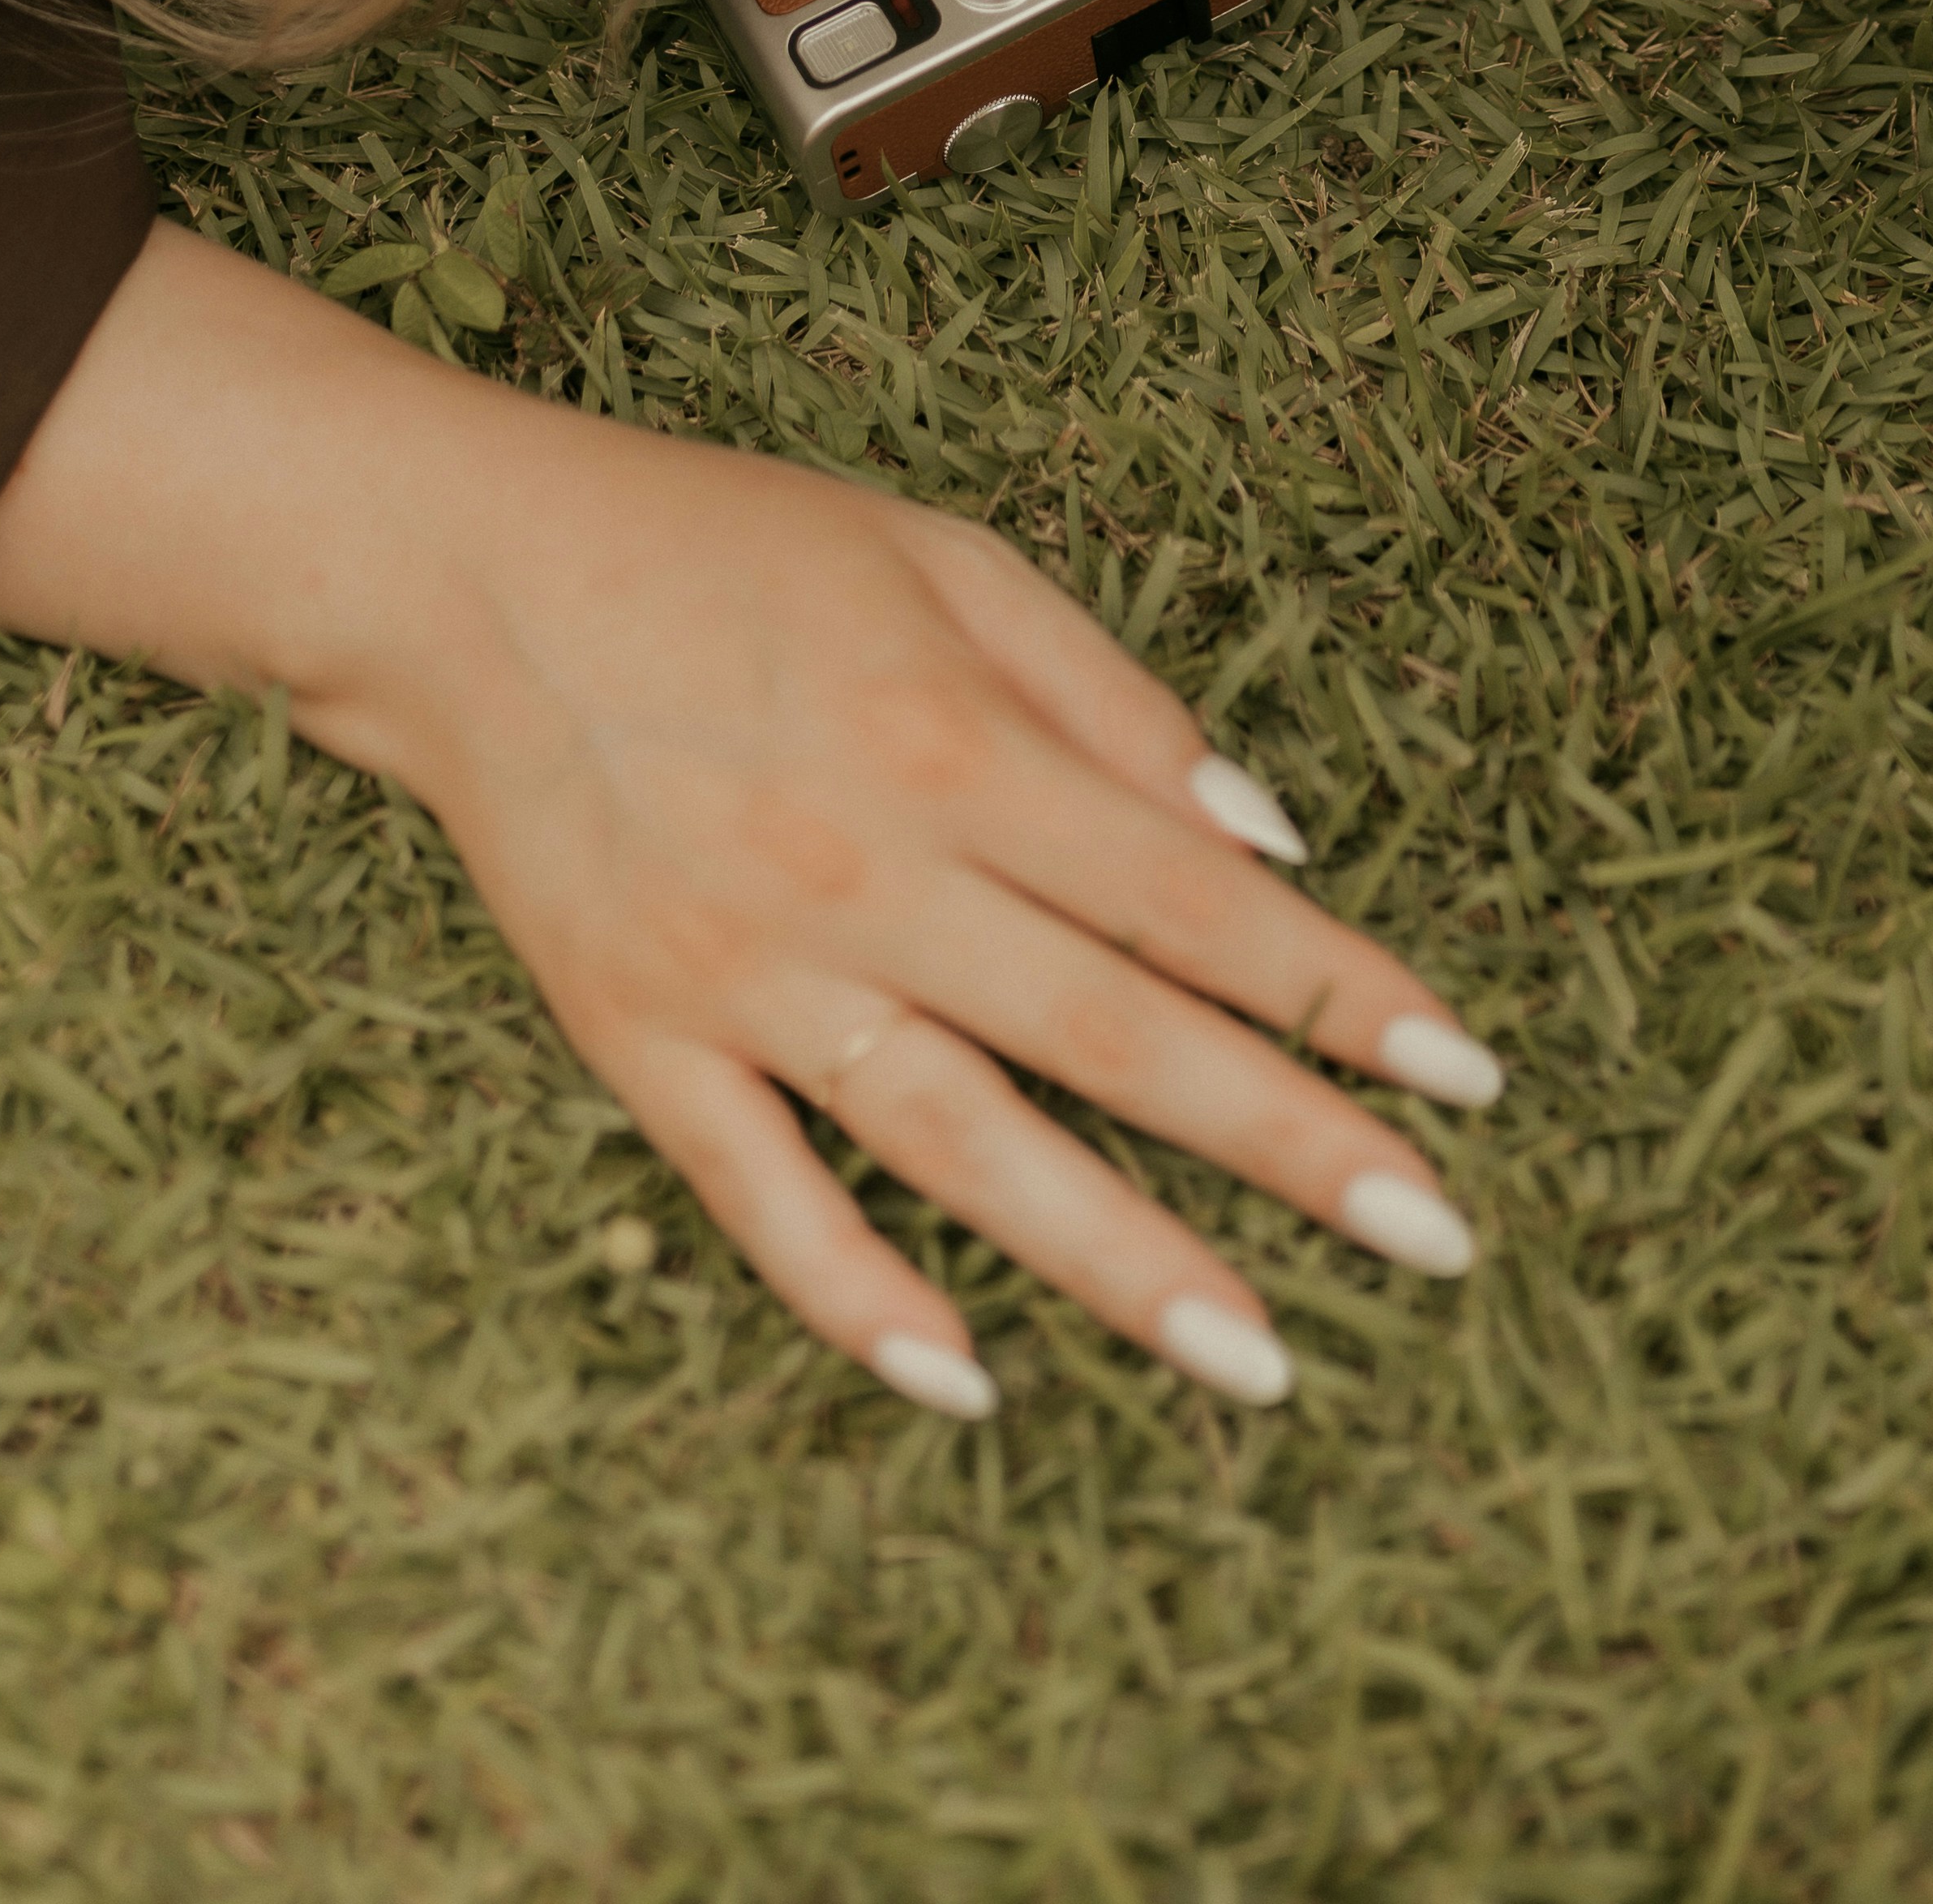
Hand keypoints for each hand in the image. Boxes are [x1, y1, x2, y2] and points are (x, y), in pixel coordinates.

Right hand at [0, 231, 1498, 1419]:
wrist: (469, 579)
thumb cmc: (730, 551)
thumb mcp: (944, 561)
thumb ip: (1109, 697)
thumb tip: (1259, 839)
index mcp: (956, 739)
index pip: (1193, 894)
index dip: (1335, 985)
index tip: (1464, 1073)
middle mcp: (869, 869)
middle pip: (1114, 1033)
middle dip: (1288, 1144)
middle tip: (1437, 1241)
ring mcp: (751, 970)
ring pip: (964, 1144)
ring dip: (1119, 1261)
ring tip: (1261, 1358)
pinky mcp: (641, 1038)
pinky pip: (760, 1196)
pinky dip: (857, 1294)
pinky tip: (961, 1382)